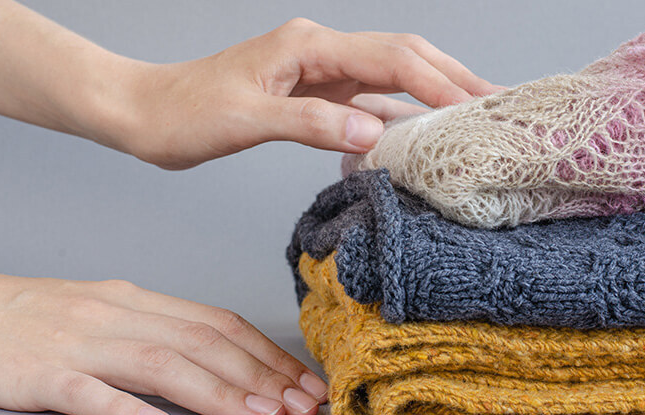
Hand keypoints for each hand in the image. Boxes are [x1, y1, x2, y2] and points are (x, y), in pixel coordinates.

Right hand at [0, 266, 328, 414]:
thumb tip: (226, 360)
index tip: (303, 381)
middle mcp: (114, 315)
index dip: (266, 353)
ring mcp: (75, 344)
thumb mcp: (108, 314)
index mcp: (135, 301)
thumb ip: (161, 332)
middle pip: (200, 341)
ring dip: (216, 391)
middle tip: (300, 405)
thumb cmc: (40, 318)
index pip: (217, 323)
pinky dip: (123, 409)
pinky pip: (84, 393)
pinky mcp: (36, 375)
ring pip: (157, 363)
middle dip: (259, 374)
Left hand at [111, 18, 503, 168]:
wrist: (147, 114)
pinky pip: (367, 104)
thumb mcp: (247, 119)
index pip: (392, 60)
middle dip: (452, 79)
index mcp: (309, 48)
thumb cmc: (185, 113)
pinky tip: (419, 136)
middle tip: (497, 104)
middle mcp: (321, 54)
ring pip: (390, 80)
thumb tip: (373, 136)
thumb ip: (312, 125)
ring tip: (473, 118)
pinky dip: (397, 118)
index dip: (440, 83)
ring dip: (431, 96)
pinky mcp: (311, 98)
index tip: (478, 107)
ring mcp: (318, 75)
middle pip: (403, 58)